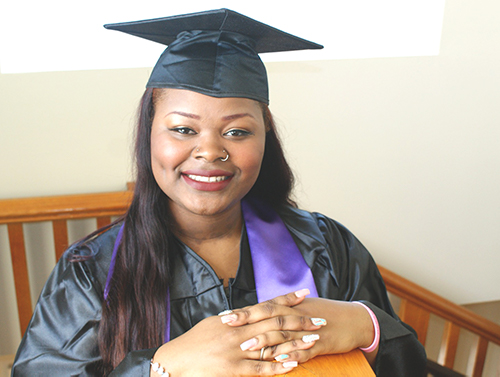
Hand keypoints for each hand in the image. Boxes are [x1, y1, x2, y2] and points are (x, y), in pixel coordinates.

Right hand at [151, 290, 323, 375]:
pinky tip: (293, 364)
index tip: (304, 294)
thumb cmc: (194, 342)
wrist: (175, 360)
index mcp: (235, 319)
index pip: (266, 306)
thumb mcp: (214, 325)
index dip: (286, 300)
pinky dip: (278, 366)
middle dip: (299, 321)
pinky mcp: (233, 370)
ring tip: (314, 341)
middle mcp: (239, 332)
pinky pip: (260, 368)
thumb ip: (233, 320)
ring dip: (295, 343)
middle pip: (275, 324)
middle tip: (319, 320)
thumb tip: (245, 315)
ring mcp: (237, 351)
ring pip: (272, 345)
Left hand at [222, 292, 375, 365]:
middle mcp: (296, 315)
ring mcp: (308, 330)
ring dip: (265, 340)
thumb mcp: (302, 311)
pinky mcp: (321, 344)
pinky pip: (304, 350)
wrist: (354, 319)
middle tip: (228, 326)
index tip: (224, 316)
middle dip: (247, 321)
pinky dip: (292, 355)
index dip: (243, 312)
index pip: (262, 307)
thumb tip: (258, 319)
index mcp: (290, 307)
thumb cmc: (325, 315)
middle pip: (268, 317)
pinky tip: (280, 361)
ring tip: (246, 346)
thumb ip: (281, 314)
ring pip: (283, 334)